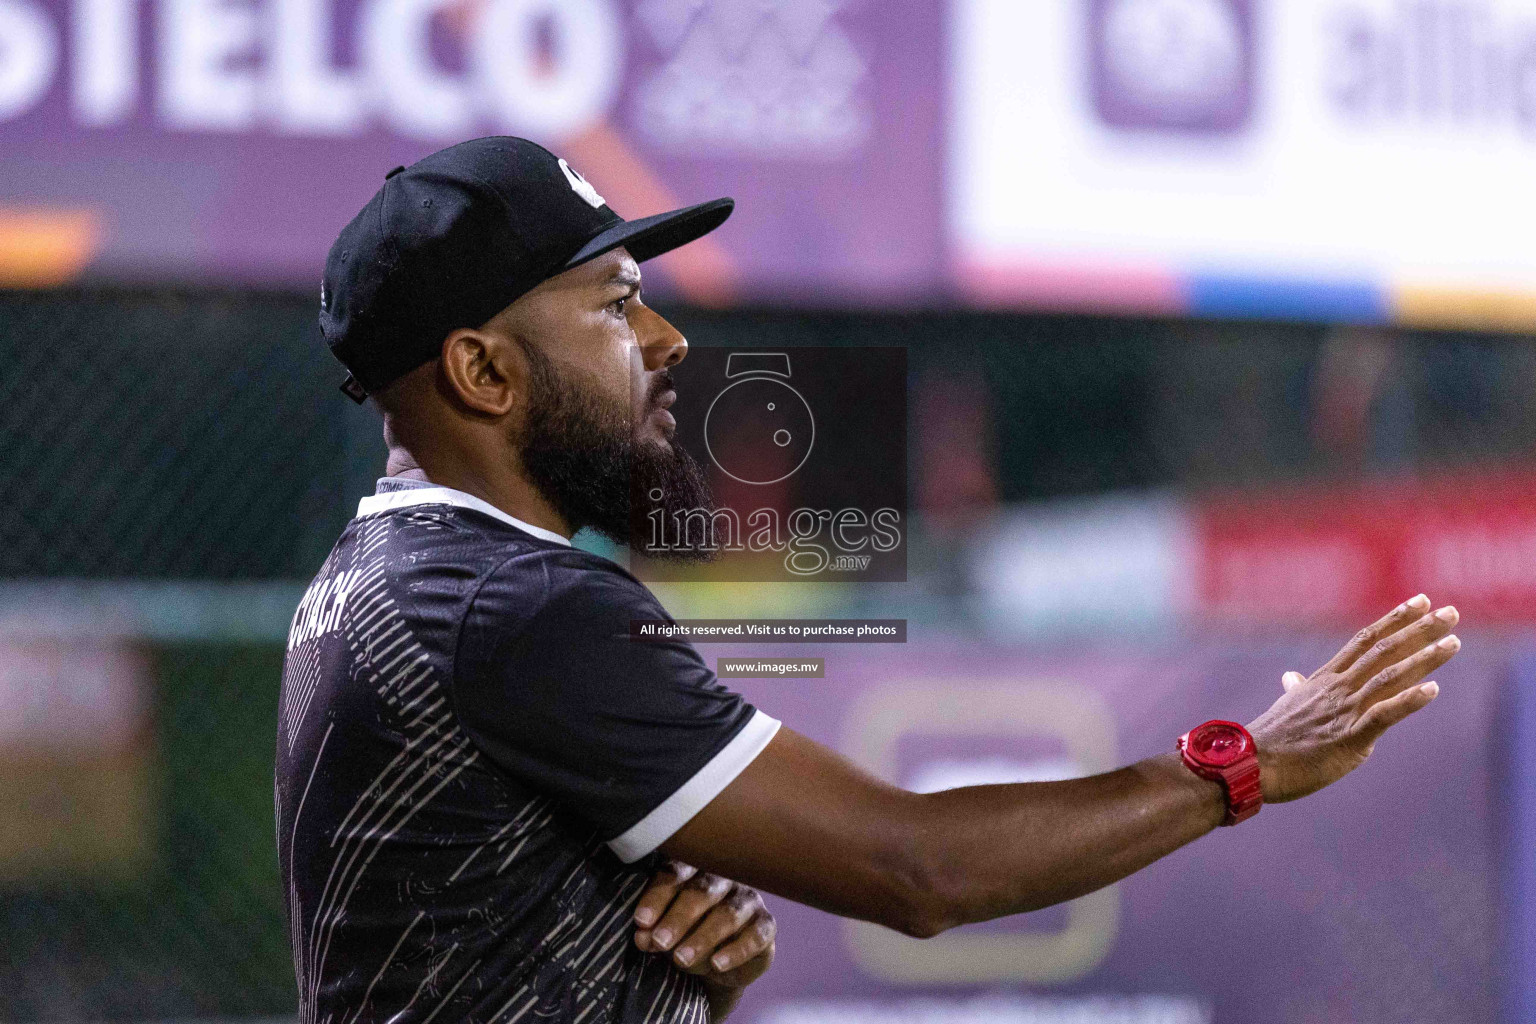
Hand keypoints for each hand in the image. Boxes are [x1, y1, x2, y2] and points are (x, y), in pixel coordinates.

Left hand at [633, 860, 775, 990]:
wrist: (717, 965)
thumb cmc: (685, 936)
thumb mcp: (664, 936)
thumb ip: (652, 932)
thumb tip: (641, 936)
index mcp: (695, 870)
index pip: (676, 873)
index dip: (658, 896)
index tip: (640, 921)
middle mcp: (724, 879)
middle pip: (702, 891)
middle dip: (678, 918)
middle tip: (659, 942)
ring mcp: (748, 900)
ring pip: (727, 914)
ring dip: (702, 938)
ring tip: (681, 959)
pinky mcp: (766, 926)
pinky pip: (755, 936)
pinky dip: (736, 951)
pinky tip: (717, 965)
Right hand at [1245, 594, 1458, 802]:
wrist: (1251, 764)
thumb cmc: (1270, 739)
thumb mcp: (1286, 706)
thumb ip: (1297, 689)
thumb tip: (1291, 677)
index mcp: (1326, 680)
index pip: (1365, 640)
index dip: (1395, 619)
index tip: (1420, 601)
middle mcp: (1338, 688)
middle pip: (1384, 651)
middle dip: (1420, 630)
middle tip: (1452, 613)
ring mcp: (1344, 710)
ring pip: (1389, 676)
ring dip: (1424, 658)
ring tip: (1453, 642)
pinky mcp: (1349, 738)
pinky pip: (1383, 714)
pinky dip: (1409, 701)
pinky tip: (1433, 690)